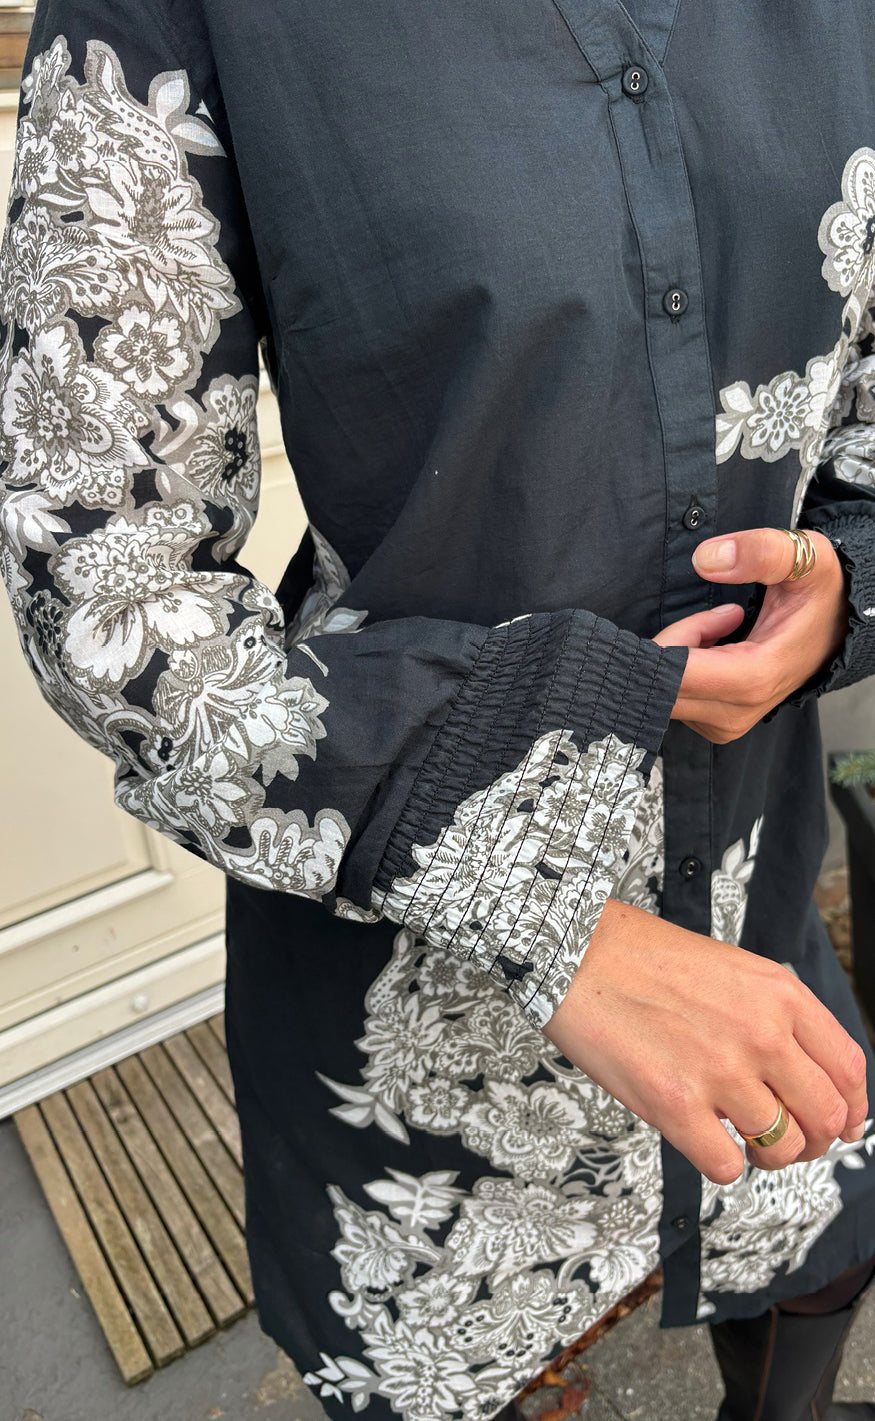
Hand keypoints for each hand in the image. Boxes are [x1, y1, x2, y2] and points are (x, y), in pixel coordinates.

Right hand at [543, 899, 867, 1181]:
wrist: (575, 952)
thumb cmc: (642, 957)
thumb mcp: (732, 968)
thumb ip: (774, 1016)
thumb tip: (804, 1078)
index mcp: (780, 995)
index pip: (848, 1068)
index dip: (852, 1108)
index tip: (843, 1124)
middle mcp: (761, 1034)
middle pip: (825, 1117)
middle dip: (814, 1141)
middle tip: (788, 1141)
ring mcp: (720, 1071)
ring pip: (781, 1149)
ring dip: (765, 1156)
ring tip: (739, 1138)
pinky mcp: (674, 1105)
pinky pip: (727, 1167)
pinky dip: (722, 1165)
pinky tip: (702, 1139)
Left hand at [652, 527, 849, 742]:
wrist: (837, 628)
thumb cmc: (822, 595)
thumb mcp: (807, 559)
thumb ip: (762, 552)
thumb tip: (706, 559)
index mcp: (754, 678)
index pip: (677, 674)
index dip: (673, 639)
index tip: (716, 612)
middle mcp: (736, 711)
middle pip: (662, 685)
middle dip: (674, 641)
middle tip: (722, 614)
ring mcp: (724, 722)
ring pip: (664, 690)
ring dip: (681, 650)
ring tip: (726, 626)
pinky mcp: (714, 721)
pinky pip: (674, 695)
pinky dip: (684, 664)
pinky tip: (716, 644)